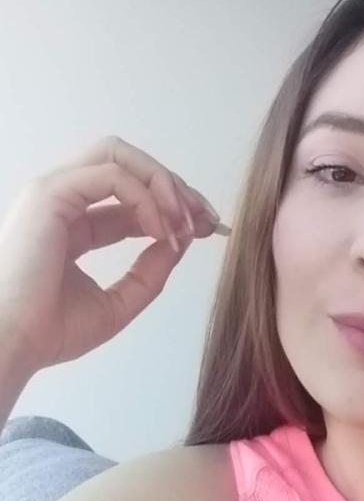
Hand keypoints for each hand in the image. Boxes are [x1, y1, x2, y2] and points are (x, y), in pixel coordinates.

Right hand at [0, 135, 229, 372]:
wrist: (11, 344)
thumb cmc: (49, 331)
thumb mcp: (117, 303)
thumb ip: (149, 272)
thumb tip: (181, 242)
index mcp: (72, 225)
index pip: (131, 198)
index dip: (173, 208)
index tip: (207, 230)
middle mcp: (63, 200)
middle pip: (128, 165)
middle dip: (174, 186)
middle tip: (207, 218)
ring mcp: (55, 191)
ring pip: (120, 156)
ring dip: (163, 184)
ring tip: (186, 223)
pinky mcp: (51, 193)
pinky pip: (114, 176)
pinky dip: (148, 198)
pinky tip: (162, 231)